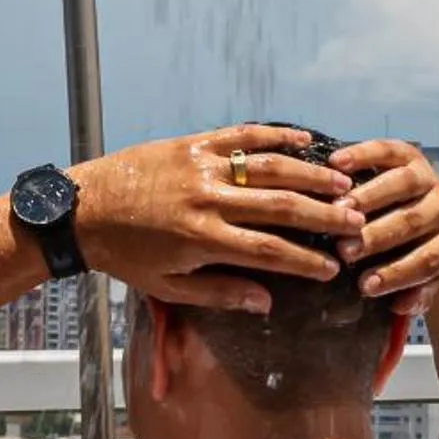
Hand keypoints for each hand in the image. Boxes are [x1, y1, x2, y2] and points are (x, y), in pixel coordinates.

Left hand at [73, 127, 363, 312]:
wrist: (82, 209)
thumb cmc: (125, 255)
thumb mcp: (168, 287)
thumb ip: (221, 293)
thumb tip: (267, 302)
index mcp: (202, 239)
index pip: (269, 252)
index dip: (306, 262)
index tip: (333, 270)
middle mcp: (207, 200)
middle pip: (280, 206)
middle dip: (323, 215)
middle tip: (356, 222)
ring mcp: (201, 167)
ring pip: (268, 167)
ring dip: (310, 175)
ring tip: (343, 184)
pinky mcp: (191, 144)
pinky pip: (240, 136)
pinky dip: (275, 136)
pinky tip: (304, 140)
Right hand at [327, 139, 438, 316]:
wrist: (437, 214)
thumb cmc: (419, 254)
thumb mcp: (425, 279)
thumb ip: (417, 293)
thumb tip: (401, 306)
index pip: (428, 260)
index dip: (397, 274)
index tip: (365, 287)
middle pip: (411, 221)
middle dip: (376, 237)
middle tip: (345, 250)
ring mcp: (428, 177)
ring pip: (400, 183)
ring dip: (368, 198)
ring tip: (338, 211)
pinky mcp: (410, 155)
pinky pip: (387, 150)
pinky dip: (361, 154)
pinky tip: (335, 164)